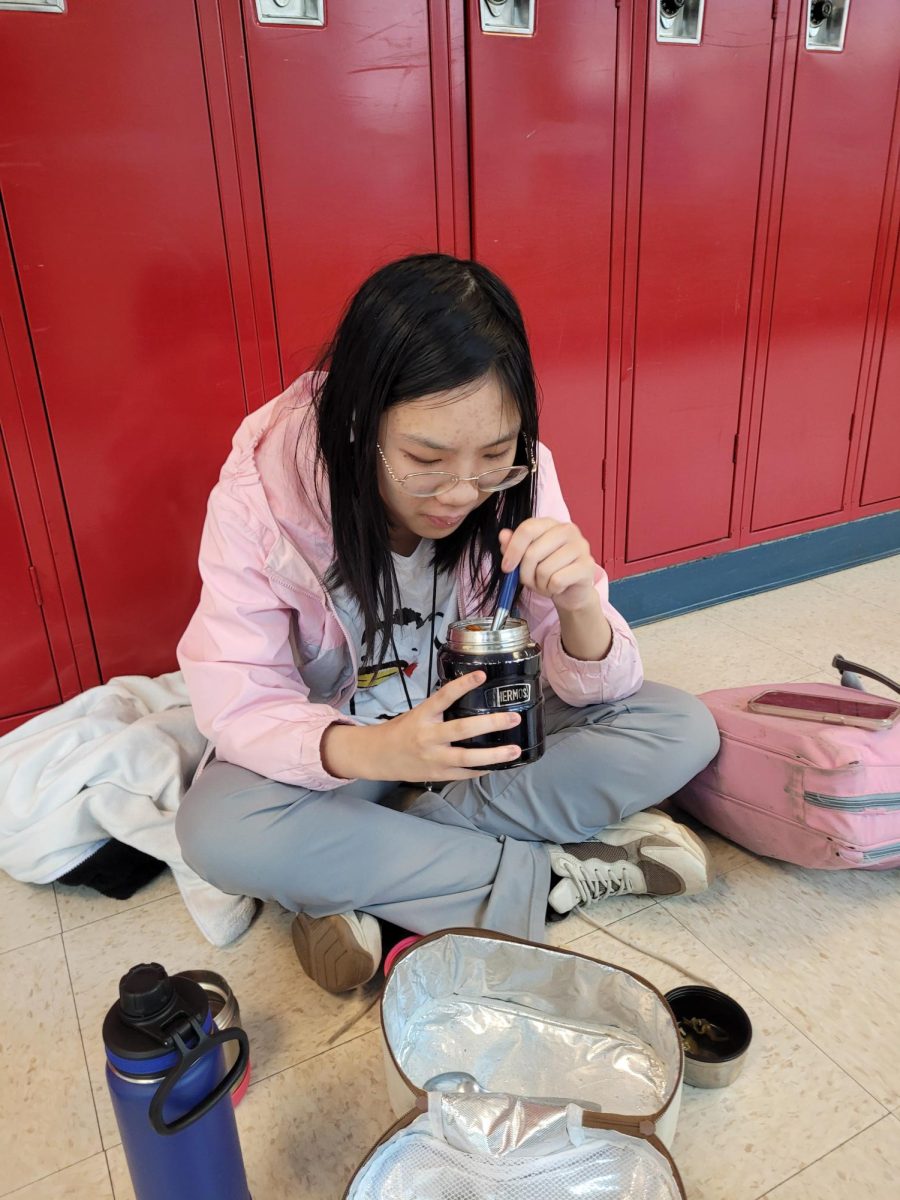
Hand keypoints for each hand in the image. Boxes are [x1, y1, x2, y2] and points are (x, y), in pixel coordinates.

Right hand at [321, 671, 522, 781]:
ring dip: (494, 755)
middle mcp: (428, 737)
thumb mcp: (417, 714)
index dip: (463, 685)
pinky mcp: (438, 774)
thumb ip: (440, 709)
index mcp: (423, 716)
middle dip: (491, 724)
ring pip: (468, 758)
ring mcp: (434, 758)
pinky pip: (465, 773)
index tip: (481, 675)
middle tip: (512, 718)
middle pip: (462, 729)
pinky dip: (482, 769)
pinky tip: (498, 765)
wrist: (378, 756)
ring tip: (514, 750)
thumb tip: (469, 695)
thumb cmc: (400, 732)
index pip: (444, 696)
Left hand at [499, 518, 596, 613]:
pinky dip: (552, 589)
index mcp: (551, 523)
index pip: (527, 529)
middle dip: (525, 573)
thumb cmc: (548, 572)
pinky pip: (557, 580)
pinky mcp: (587, 566)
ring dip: (540, 583)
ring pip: (544, 569)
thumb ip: (513, 546)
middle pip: (532, 552)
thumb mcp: (526, 560)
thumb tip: (503, 535)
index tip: (506, 567)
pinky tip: (557, 587)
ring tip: (546, 583)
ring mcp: (580, 547)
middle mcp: (568, 530)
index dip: (513, 550)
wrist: (572, 591)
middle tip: (531, 580)